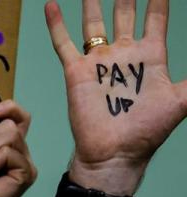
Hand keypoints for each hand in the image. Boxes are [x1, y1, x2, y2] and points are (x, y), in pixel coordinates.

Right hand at [46, 0, 186, 192]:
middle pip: (125, 14)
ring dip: (93, 3)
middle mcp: (124, 54)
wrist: (115, 153)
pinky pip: (63, 43)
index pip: (156, 19)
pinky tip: (51, 5)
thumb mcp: (182, 100)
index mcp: (151, 56)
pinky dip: (56, 24)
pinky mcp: (76, 72)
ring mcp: (99, 61)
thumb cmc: (147, 131)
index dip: (159, 1)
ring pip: (94, 23)